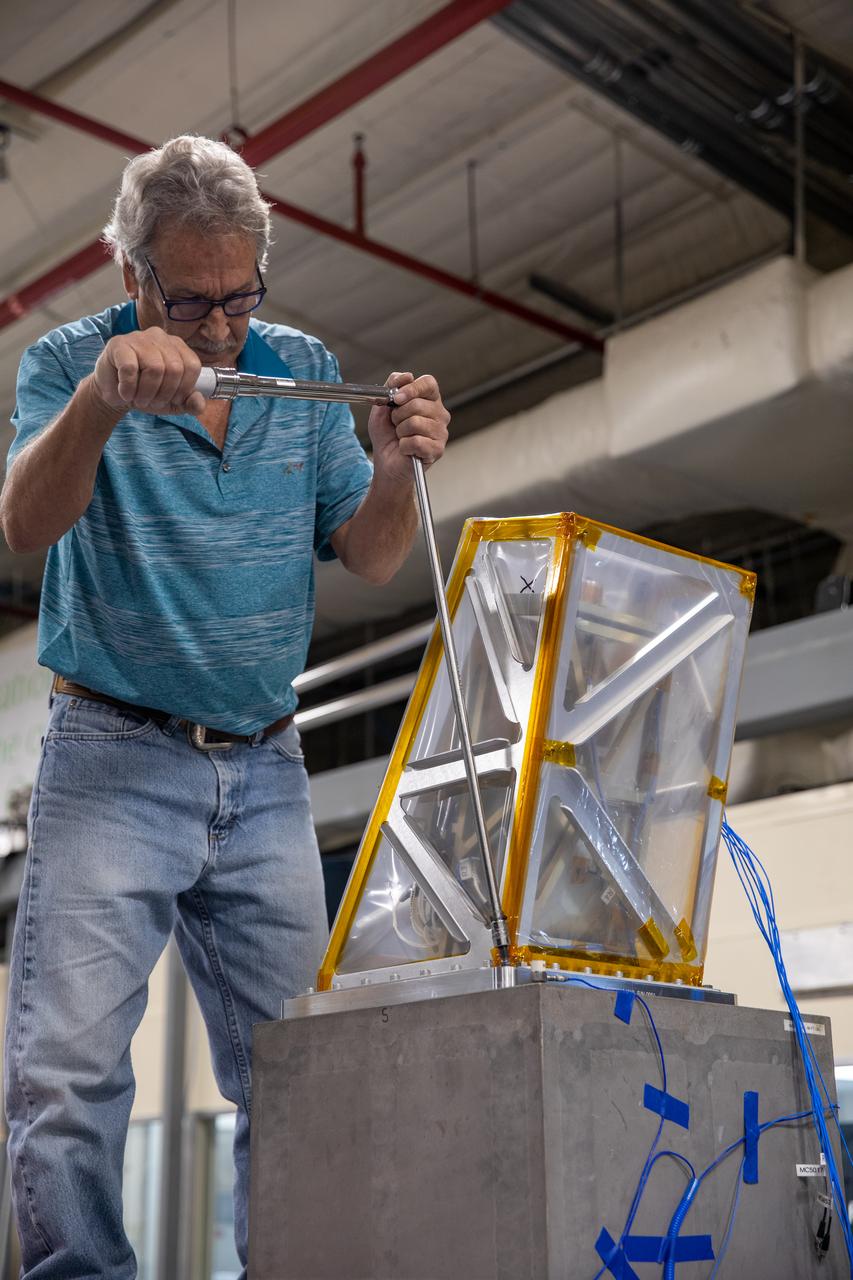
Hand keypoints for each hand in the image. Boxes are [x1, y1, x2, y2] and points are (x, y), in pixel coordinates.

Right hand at [91, 327, 205, 416]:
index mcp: (177, 347)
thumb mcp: (171, 402)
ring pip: (154, 368)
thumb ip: (189, 403)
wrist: (115, 395)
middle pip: (175, 368)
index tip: (171, 399)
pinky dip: (129, 388)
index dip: (183, 388)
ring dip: (146, 393)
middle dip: (164, 393)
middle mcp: (160, 337)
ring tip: (138, 399)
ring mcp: (139, 337)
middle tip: (151, 401)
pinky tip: (125, 393)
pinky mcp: (119, 344)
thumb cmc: (145, 393)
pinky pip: (130, 368)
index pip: (192, 365)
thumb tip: (199, 403)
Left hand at [367, 372, 449, 485]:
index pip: (428, 383)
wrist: (385, 461)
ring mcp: (441, 432)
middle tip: (396, 425)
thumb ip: (391, 386)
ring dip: (400, 432)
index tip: (396, 398)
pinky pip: (416, 441)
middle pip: (417, 404)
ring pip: (415, 423)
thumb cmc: (387, 434)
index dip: (412, 388)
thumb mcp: (381, 406)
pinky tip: (406, 449)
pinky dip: (404, 446)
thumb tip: (406, 376)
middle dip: (398, 416)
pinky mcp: (438, 449)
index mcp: (429, 399)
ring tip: (402, 437)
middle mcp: (439, 413)